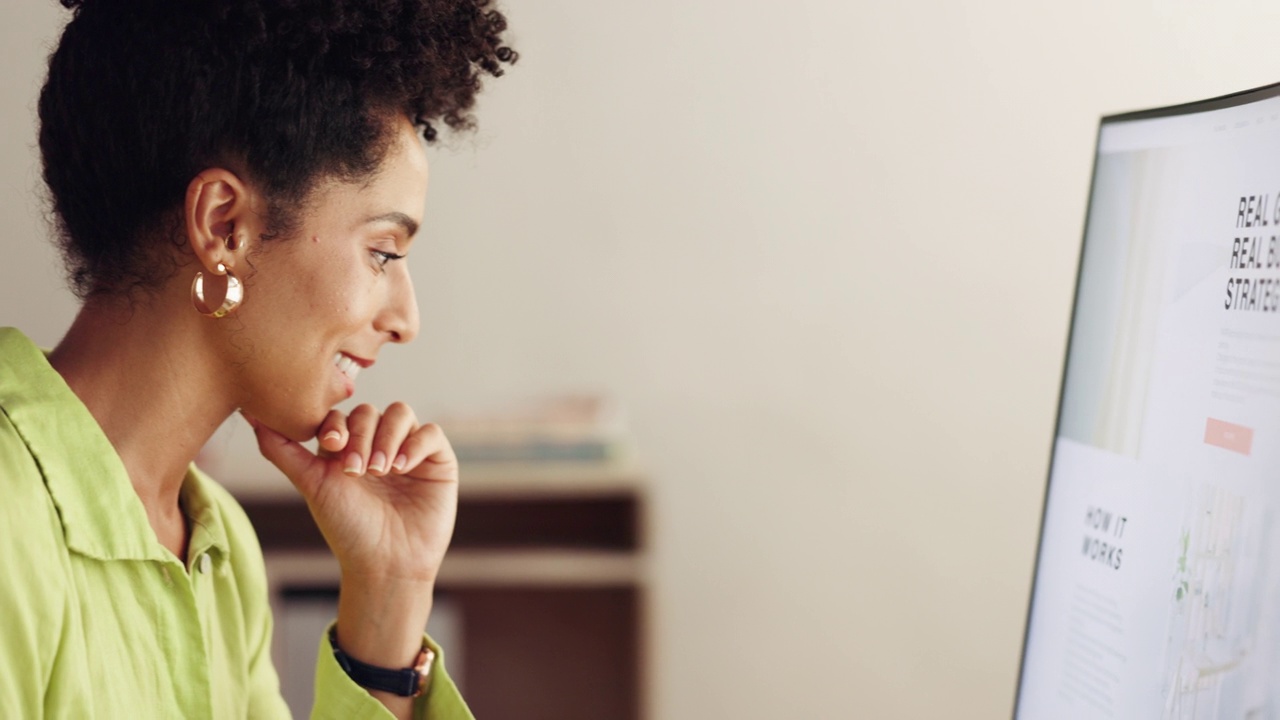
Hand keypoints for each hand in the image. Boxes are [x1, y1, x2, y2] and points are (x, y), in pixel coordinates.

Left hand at [247, 402, 458, 584]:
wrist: (386, 564)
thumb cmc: (347, 529)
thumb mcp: (312, 485)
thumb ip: (282, 450)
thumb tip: (250, 414)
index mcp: (349, 447)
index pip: (343, 414)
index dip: (338, 424)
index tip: (333, 446)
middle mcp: (379, 444)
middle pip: (371, 412)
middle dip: (362, 436)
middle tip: (356, 470)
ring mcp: (409, 450)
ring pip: (401, 414)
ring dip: (387, 438)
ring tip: (379, 470)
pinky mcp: (438, 460)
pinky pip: (430, 433)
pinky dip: (414, 445)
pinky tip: (400, 469)